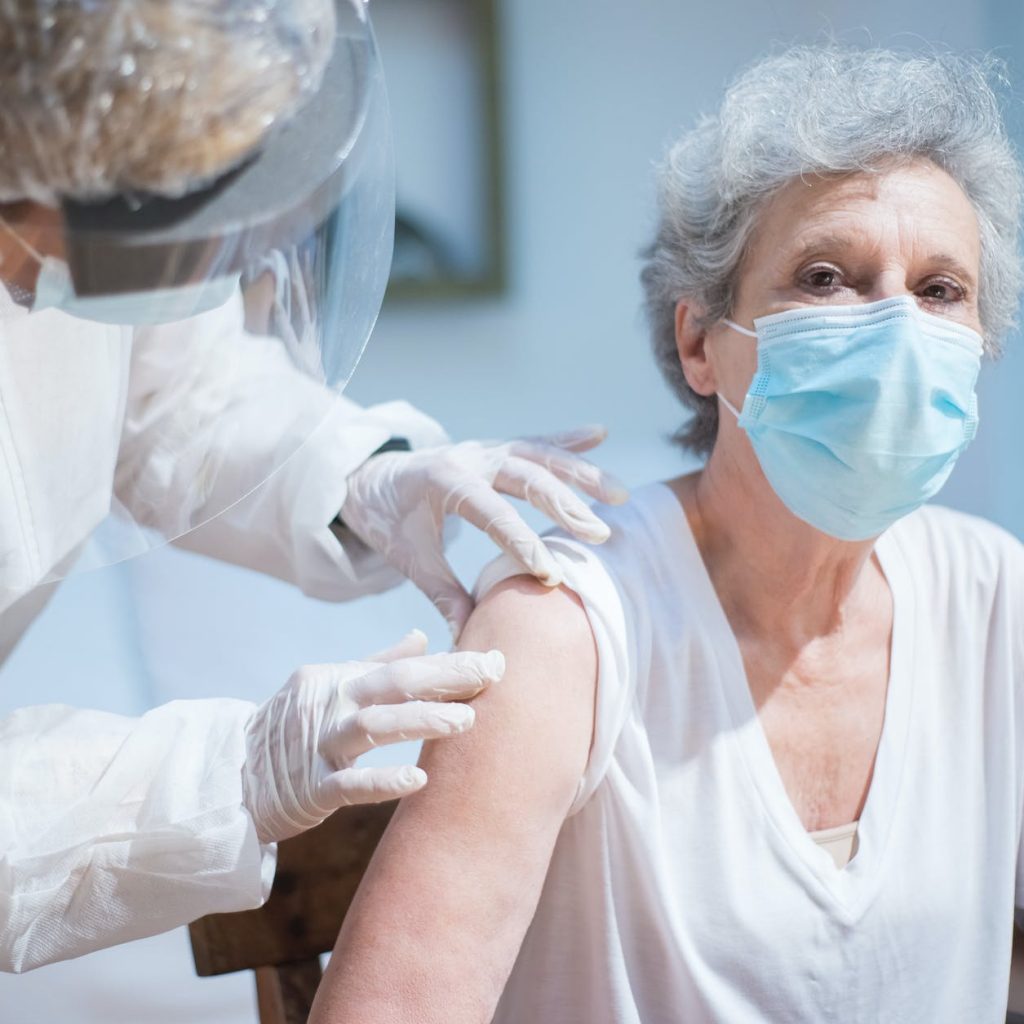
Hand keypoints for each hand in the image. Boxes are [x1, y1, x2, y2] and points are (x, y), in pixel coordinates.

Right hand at [242, 630, 503, 843]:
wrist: (233, 776)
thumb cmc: (292, 728)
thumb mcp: (330, 687)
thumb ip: (377, 664)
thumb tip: (423, 637)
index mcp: (339, 680)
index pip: (402, 668)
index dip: (449, 665)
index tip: (495, 661)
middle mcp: (329, 706)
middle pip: (392, 685)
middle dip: (444, 679)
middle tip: (492, 677)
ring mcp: (316, 746)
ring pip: (371, 727)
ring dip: (420, 721)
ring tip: (467, 722)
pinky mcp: (308, 789)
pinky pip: (348, 784)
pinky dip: (382, 781)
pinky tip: (420, 779)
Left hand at [339, 426, 628, 636]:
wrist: (368, 477)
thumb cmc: (387, 519)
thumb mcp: (407, 557)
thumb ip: (441, 594)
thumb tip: (469, 636)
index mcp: (442, 481)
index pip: (490, 512)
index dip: (520, 543)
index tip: (550, 575)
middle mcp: (469, 457)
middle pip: (525, 476)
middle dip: (564, 505)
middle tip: (599, 535)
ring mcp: (485, 449)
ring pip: (539, 455)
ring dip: (580, 474)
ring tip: (618, 496)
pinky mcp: (495, 449)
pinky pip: (536, 442)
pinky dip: (568, 440)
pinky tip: (600, 434)